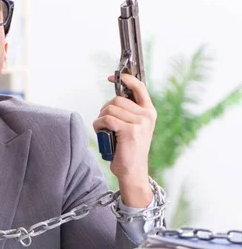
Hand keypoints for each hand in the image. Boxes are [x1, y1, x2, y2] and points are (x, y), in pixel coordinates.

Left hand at [93, 73, 156, 206]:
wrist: (133, 171)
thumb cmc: (128, 149)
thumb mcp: (133, 127)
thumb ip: (128, 112)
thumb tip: (113, 99)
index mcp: (149, 112)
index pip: (139, 87)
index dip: (126, 79)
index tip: (113, 77)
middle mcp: (147, 115)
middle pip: (117, 100)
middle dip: (105, 109)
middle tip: (104, 122)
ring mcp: (140, 123)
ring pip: (110, 109)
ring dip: (100, 119)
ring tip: (104, 130)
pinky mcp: (130, 131)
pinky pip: (106, 119)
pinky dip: (98, 125)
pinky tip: (101, 132)